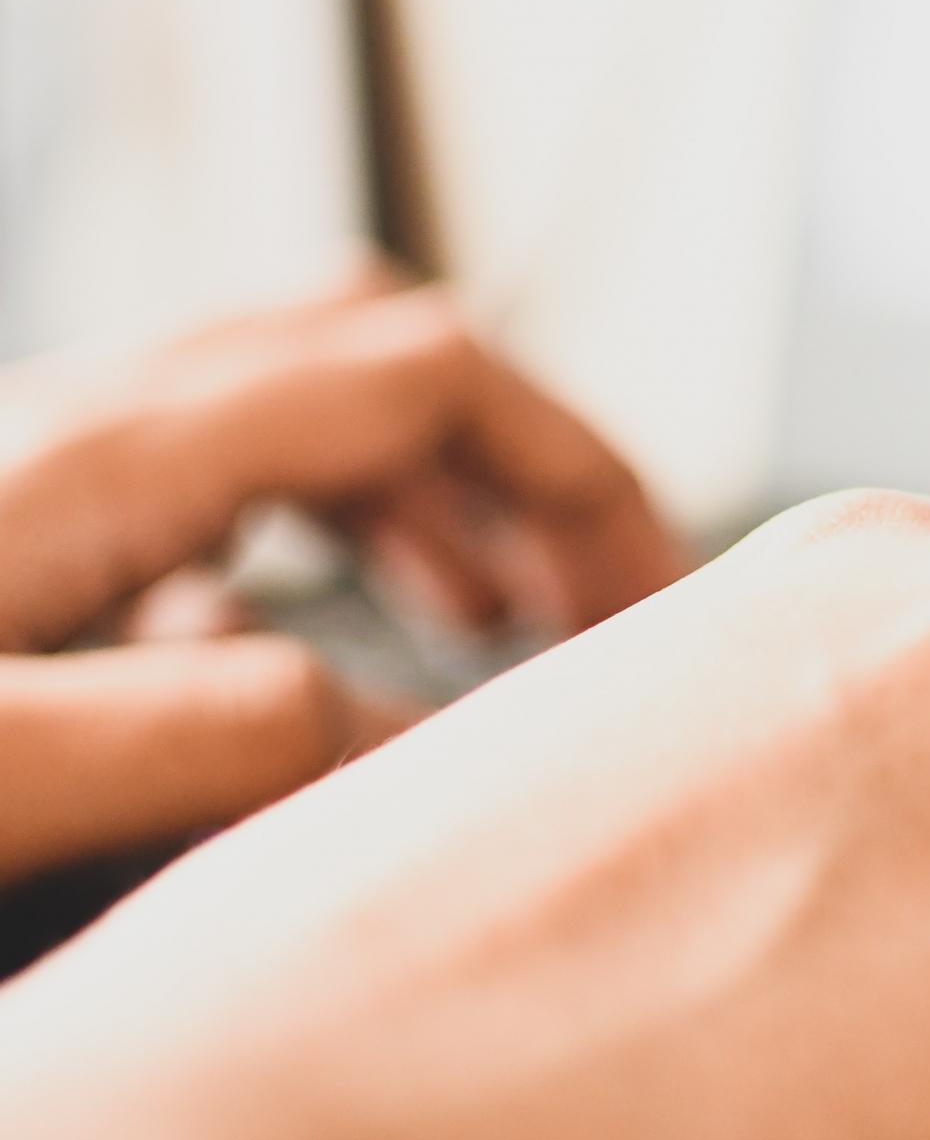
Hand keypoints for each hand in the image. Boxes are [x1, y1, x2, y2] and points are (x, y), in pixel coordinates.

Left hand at [0, 284, 688, 880]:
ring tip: (498, 617)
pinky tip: (300, 672)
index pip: (429, 378)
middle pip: (382, 366)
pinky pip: (199, 491)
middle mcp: (82, 433)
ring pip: (295, 417)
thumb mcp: (10, 773)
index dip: (573, 467)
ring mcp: (34, 477)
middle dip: (525, 472)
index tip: (653, 596)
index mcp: (107, 459)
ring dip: (431, 503)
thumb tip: (420, 747)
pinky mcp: (1, 538)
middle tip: (599, 604)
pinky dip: (310, 552)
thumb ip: (231, 744)